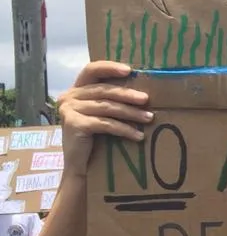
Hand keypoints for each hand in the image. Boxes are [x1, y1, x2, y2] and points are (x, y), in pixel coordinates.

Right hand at [59, 62, 151, 177]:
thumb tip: (141, 92)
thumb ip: (109, 100)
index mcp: (75, 90)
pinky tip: (138, 135)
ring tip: (149, 118)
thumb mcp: (100, 115)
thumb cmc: (94, 141)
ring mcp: (69, 110)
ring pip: (107, 107)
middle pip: (104, 90)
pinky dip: (125, 129)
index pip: (91, 70)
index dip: (109, 67)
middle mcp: (68, 97)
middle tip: (147, 100)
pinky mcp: (74, 124)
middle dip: (128, 95)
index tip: (130, 70)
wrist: (80, 168)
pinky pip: (106, 124)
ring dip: (131, 113)